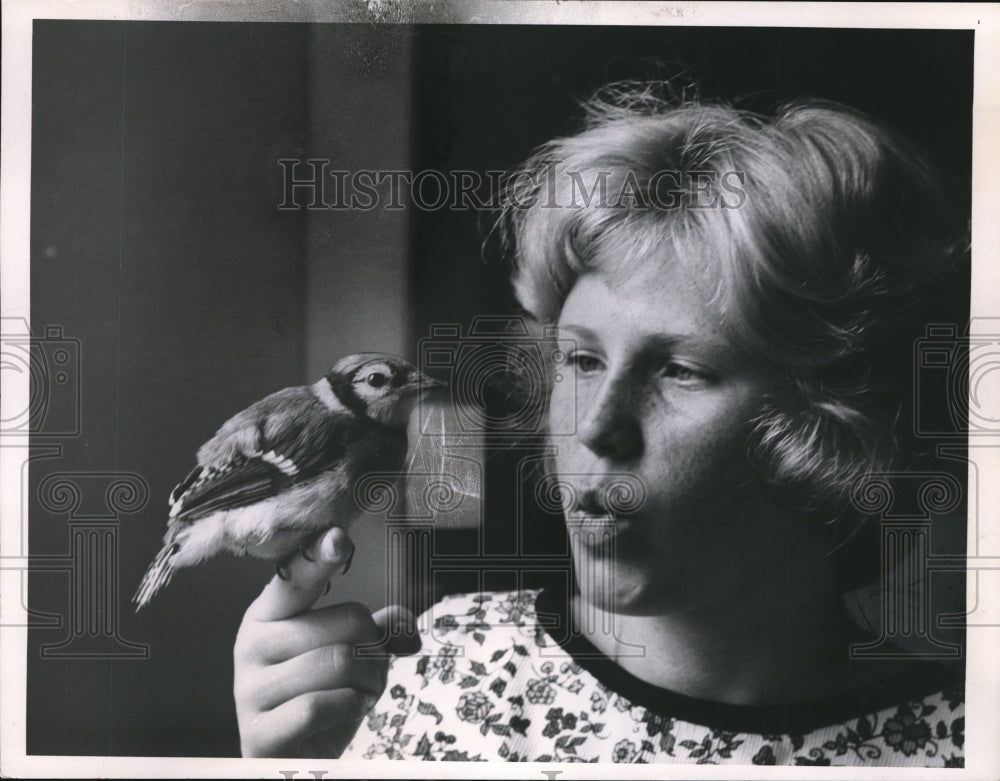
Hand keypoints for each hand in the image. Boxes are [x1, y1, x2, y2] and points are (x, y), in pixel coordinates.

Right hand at [234, 527, 418, 757]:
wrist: (292, 759)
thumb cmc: (322, 696)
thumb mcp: (351, 654)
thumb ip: (377, 630)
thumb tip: (405, 625)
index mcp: (269, 613)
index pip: (295, 576)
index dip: (317, 556)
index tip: (338, 537)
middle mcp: (251, 644)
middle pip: (347, 621)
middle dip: (375, 649)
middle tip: (369, 671)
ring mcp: (249, 690)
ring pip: (338, 662)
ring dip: (369, 681)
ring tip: (362, 693)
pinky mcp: (257, 734)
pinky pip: (320, 706)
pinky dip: (350, 708)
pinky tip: (348, 712)